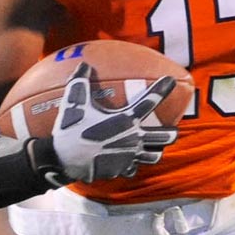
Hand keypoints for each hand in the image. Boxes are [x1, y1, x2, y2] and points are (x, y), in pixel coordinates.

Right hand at [44, 63, 177, 183]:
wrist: (63, 160)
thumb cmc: (70, 129)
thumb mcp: (73, 102)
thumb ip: (80, 81)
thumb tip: (83, 64)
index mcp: (125, 120)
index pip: (150, 101)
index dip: (162, 89)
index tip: (171, 80)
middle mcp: (132, 139)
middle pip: (165, 137)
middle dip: (171, 132)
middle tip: (172, 129)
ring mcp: (129, 157)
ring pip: (154, 156)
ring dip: (155, 151)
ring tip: (154, 147)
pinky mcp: (121, 170)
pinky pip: (134, 168)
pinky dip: (133, 164)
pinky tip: (129, 161)